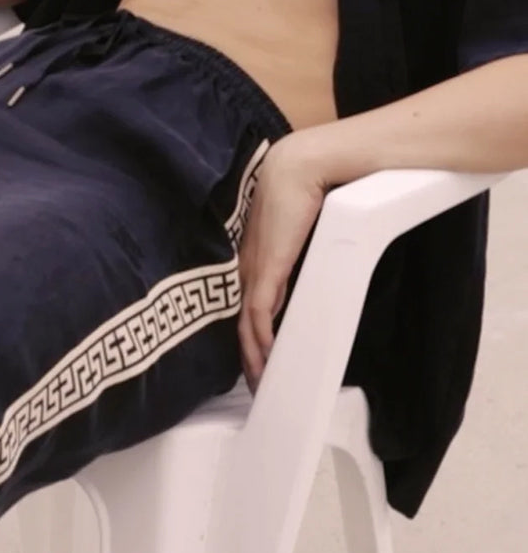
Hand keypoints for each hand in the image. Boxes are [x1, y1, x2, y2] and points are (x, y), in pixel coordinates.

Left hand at [237, 136, 330, 389]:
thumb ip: (299, 253)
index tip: (258, 360)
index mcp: (253, 257)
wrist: (300, 167)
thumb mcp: (301, 232)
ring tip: (262, 384)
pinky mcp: (266, 268)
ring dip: (254, 358)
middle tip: (256, 385)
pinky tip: (267, 361)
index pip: (246, 305)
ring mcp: (253, 268)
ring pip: (246, 325)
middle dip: (248, 356)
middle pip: (241, 321)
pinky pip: (258, 314)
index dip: (249, 336)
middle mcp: (247, 266)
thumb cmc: (304, 189)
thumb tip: (311, 273)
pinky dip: (261, 341)